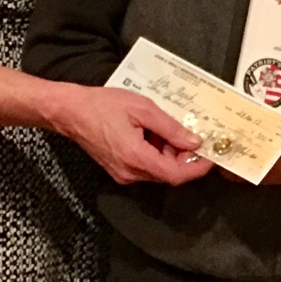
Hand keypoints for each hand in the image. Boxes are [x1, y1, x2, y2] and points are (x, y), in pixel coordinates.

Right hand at [50, 85, 211, 186]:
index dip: (197, 168)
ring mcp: (123, 174)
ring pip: (158, 170)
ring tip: (167, 128)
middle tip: (190, 134)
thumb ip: (171, 128)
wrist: (70, 112)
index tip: (210, 156)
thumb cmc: (102, 105)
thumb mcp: (143, 109)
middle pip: (169, 174)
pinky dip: (156, 153)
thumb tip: (194, 141)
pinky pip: (146, 167)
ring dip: (169, 153)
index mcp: (137, 158)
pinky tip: (153, 133)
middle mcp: (130, 172)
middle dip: (184, 156)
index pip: (176, 175)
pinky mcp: (119, 170)